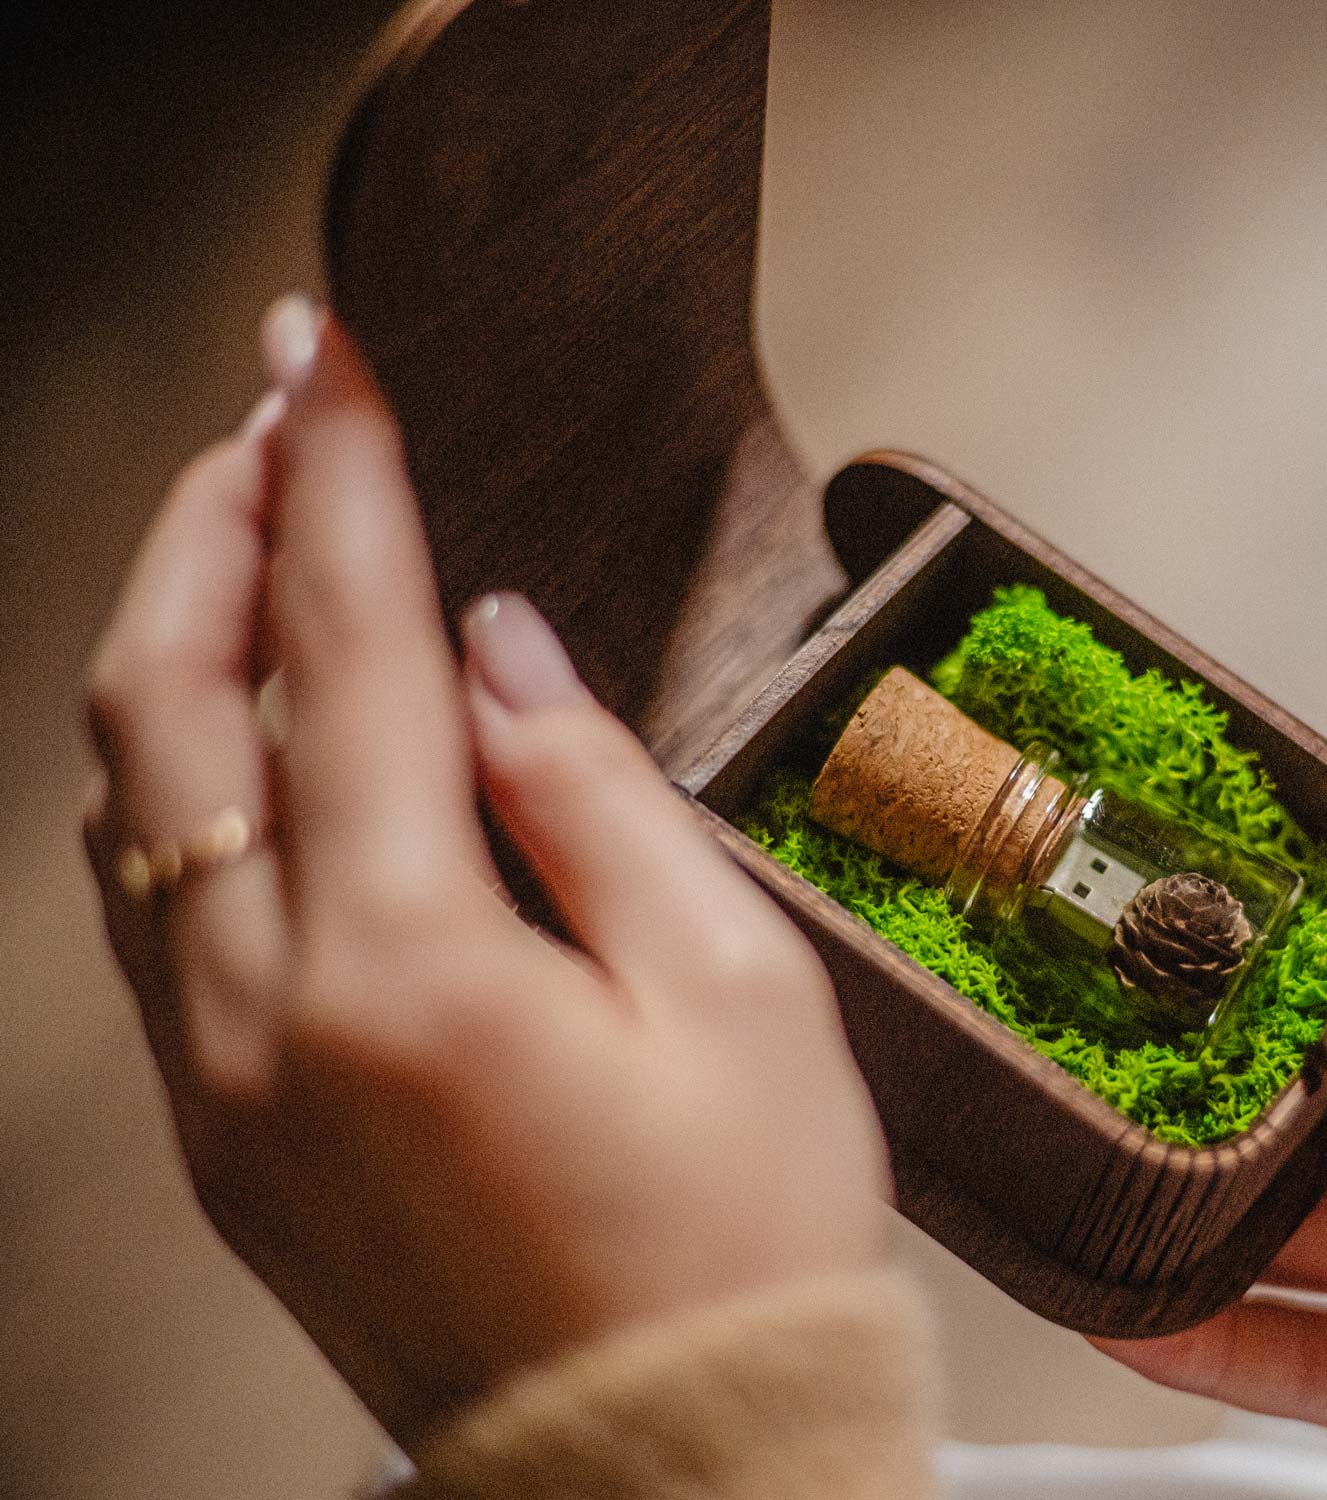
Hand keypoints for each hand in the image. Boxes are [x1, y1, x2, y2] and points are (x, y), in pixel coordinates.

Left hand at [81, 298, 889, 1445]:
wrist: (672, 1461)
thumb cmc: (743, 1234)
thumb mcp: (732, 988)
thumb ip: (592, 793)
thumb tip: (498, 648)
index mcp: (412, 966)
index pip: (353, 654)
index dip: (341, 481)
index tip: (328, 351)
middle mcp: (270, 1016)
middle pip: (167, 707)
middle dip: (212, 526)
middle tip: (274, 413)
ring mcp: (224, 1083)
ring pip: (127, 805)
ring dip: (177, 642)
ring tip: (254, 539)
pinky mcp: (228, 1134)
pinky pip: (151, 908)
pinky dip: (178, 775)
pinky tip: (243, 728)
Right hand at [1095, 826, 1326, 1498]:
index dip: (1245, 959)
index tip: (1152, 914)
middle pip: (1273, 1111)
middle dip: (1180, 1082)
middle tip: (1082, 1040)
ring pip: (1256, 1232)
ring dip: (1165, 1204)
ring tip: (1071, 1163)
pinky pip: (1279, 1356)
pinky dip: (1191, 1332)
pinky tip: (1120, 1294)